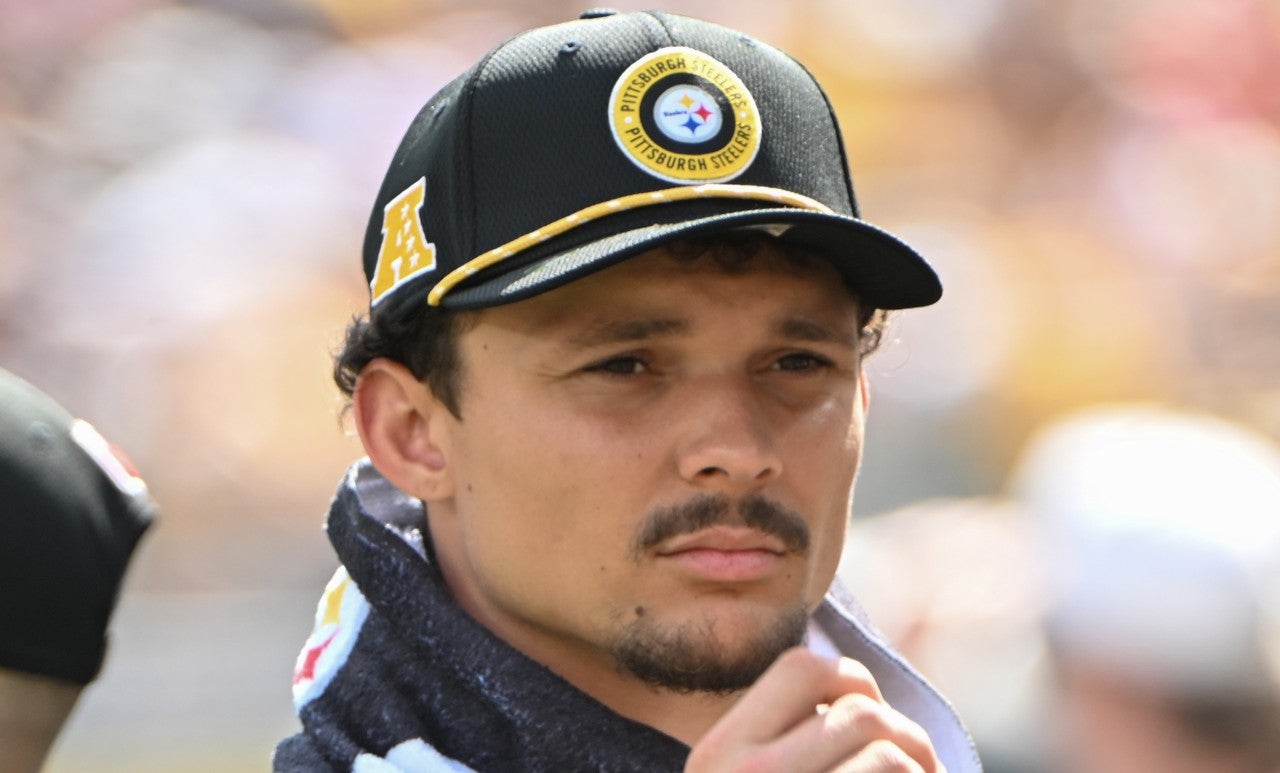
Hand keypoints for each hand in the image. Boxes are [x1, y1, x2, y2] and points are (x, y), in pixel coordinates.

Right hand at [685, 648, 942, 772]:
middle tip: (922, 768)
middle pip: (859, 710)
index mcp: (717, 755)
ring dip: (921, 769)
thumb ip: (784, 744)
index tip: (873, 722)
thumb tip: (862, 697)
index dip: (851, 681)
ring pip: (887, 750)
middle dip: (906, 735)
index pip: (799, 667)